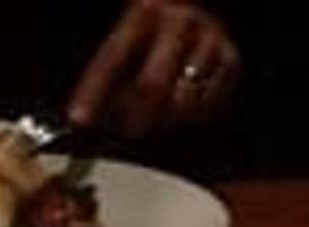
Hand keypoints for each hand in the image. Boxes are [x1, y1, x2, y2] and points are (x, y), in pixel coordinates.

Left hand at [67, 0, 238, 137]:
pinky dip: (192, 116)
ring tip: (156, 119)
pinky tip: (182, 110)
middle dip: (133, 119)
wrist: (200, 17)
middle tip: (127, 132)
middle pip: (151, 87)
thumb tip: (82, 118)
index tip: (78, 120)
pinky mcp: (230, 58)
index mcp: (144, 10)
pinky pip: (207, 105)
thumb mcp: (127, 45)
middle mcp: (179, 19)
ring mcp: (208, 37)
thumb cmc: (156, 36)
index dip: (92, 93)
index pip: (112, 58)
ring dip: (164, 121)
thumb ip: (104, 78)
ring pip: (182, 101)